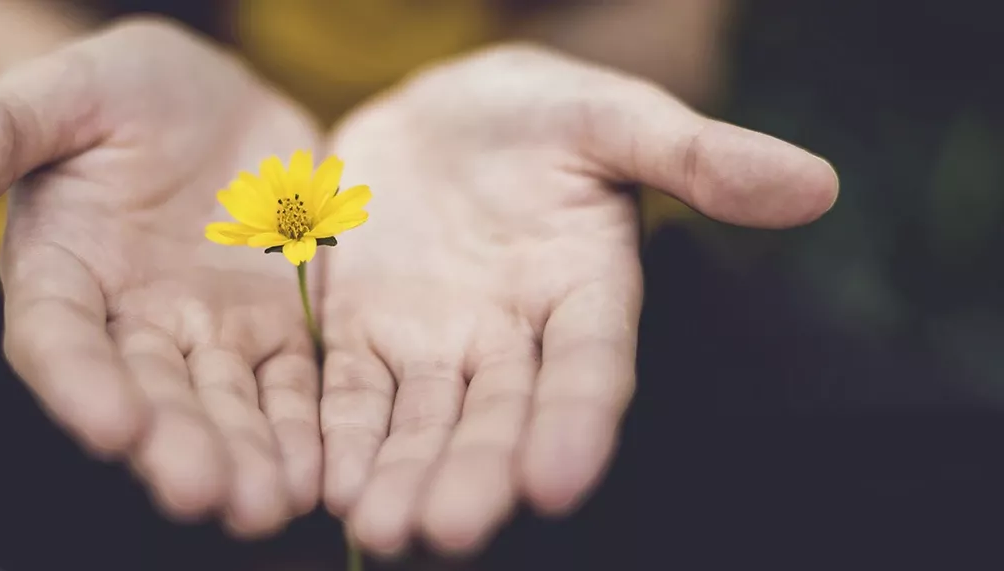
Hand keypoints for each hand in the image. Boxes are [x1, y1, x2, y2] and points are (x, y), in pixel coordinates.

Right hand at [0, 19, 324, 536]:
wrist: (206, 94)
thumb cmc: (115, 89)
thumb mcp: (60, 91)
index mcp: (59, 270)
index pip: (57, 338)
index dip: (79, 383)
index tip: (110, 426)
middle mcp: (125, 322)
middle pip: (145, 394)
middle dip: (173, 445)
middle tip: (201, 492)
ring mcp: (202, 333)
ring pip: (221, 407)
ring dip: (243, 458)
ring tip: (265, 506)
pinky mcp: (273, 330)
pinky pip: (291, 388)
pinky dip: (304, 432)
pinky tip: (320, 475)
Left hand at [315, 45, 838, 555]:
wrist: (442, 111)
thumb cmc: (543, 113)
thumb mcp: (614, 116)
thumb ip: (697, 155)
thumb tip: (815, 184)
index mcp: (587, 293)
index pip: (589, 370)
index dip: (576, 425)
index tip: (557, 484)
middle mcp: (514, 339)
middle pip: (497, 418)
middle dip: (474, 476)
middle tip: (447, 532)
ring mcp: (436, 344)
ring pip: (421, 424)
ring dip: (402, 477)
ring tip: (381, 529)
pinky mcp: (363, 335)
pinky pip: (349, 395)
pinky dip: (338, 438)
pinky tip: (325, 485)